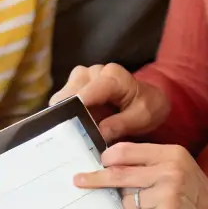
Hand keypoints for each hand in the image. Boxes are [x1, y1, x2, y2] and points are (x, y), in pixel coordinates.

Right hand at [50, 63, 169, 141]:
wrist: (146, 100)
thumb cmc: (146, 106)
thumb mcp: (142, 117)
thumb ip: (121, 124)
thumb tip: (99, 133)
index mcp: (112, 76)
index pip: (88, 92)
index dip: (77, 111)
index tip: (72, 130)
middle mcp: (93, 72)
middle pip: (69, 94)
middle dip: (70, 116)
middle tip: (74, 137)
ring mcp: (81, 77)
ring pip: (61, 98)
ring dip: (66, 116)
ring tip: (76, 132)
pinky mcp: (74, 85)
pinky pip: (61, 101)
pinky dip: (65, 115)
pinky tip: (74, 127)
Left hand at [75, 142, 207, 208]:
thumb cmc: (197, 197)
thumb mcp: (180, 169)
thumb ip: (151, 165)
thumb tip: (114, 166)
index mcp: (172, 155)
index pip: (128, 151)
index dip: (108, 157)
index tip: (98, 162)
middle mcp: (168, 172)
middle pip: (119, 174)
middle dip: (96, 179)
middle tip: (79, 180)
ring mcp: (165, 197)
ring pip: (127, 202)